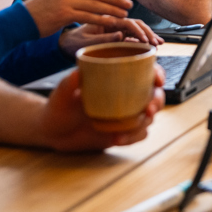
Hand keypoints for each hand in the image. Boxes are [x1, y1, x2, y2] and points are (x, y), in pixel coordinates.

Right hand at [24, 0, 136, 37]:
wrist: (20, 21)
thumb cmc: (38, 13)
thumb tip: (83, 0)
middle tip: (129, 4)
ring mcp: (66, 1)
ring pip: (95, 5)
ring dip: (112, 10)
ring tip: (124, 15)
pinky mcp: (64, 13)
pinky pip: (88, 16)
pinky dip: (102, 19)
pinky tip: (112, 23)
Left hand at [39, 66, 164, 150]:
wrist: (54, 131)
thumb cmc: (59, 106)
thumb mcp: (61, 94)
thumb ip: (67, 84)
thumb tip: (76, 73)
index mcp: (118, 79)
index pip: (145, 72)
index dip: (158, 74)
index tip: (157, 80)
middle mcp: (127, 96)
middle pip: (155, 95)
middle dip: (157, 102)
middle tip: (148, 109)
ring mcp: (127, 115)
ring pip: (149, 117)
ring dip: (144, 122)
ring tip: (129, 127)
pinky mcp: (124, 133)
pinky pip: (138, 135)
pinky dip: (131, 137)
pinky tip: (117, 138)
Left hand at [58, 19, 162, 54]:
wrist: (66, 42)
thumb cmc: (73, 42)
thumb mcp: (85, 42)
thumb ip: (103, 38)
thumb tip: (121, 35)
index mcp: (105, 19)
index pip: (127, 22)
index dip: (138, 31)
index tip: (145, 40)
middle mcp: (112, 21)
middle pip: (135, 24)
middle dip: (148, 33)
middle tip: (156, 43)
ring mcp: (115, 28)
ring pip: (136, 29)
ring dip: (148, 35)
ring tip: (158, 44)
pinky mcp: (116, 35)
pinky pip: (132, 36)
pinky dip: (142, 39)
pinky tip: (151, 45)